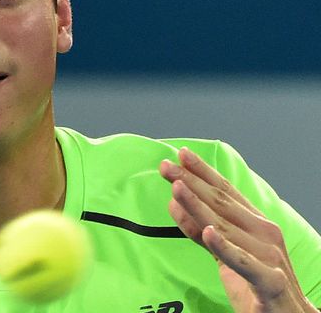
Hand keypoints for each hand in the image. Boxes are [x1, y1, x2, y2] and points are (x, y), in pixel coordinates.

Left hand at [159, 148, 316, 312]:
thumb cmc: (257, 282)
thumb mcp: (224, 251)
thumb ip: (199, 227)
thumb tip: (173, 200)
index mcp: (256, 223)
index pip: (226, 191)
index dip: (202, 171)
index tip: (179, 154)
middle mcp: (265, 234)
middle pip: (222, 203)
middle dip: (191, 182)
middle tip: (166, 166)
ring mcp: (269, 256)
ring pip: (226, 227)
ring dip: (199, 206)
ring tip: (177, 188)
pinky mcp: (269, 282)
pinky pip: (244, 262)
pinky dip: (225, 247)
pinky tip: (208, 233)